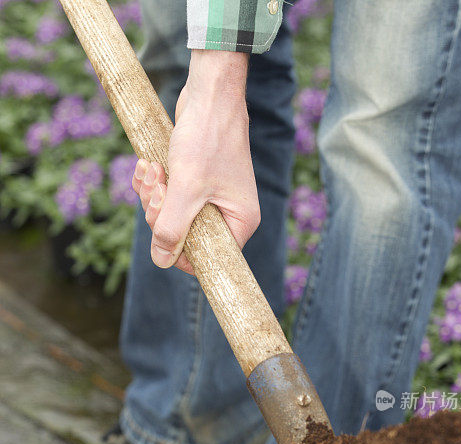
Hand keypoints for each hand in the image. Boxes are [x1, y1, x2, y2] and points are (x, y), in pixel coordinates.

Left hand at [131, 50, 258, 275]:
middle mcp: (229, 213)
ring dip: (153, 195)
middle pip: (185, 236)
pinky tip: (149, 165)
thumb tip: (161, 260)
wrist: (209, 93)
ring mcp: (211, 197)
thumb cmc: (206, 138)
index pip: (207, 257)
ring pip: (172, 215)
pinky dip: (154, 183)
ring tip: (152, 170)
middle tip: (157, 189)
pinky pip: (168, 196)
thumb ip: (172, 228)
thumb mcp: (186, 189)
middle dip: (161, 214)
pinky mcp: (195, 181)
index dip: (178, 250)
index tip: (162, 226)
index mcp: (239, 222)